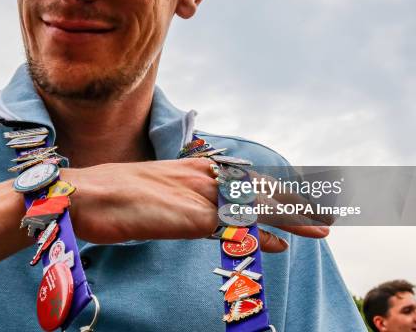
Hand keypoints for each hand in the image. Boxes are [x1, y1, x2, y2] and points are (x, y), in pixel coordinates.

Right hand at [62, 159, 328, 252]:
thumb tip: (210, 217)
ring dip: (292, 216)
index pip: (247, 178)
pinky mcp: (191, 217)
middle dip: (297, 201)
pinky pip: (235, 226)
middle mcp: (203, 177)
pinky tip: (281, 245)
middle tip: (329, 211)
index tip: (303, 196)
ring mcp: (199, 195)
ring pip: (256, 205)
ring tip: (322, 228)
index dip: (278, 189)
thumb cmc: (114, 195)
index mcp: (196, 169)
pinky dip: (261, 236)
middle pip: (260, 189)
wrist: (86, 196)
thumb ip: (186, 202)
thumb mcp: (157, 193)